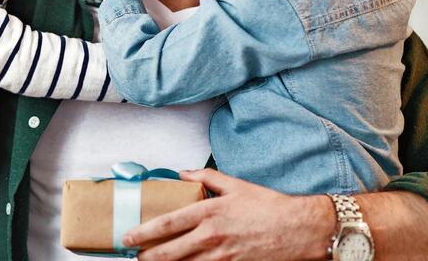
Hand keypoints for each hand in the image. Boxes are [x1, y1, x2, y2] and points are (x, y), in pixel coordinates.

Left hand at [123, 169, 332, 260]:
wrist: (299, 228)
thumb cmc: (269, 206)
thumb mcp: (235, 185)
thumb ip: (205, 177)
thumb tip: (183, 173)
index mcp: (209, 212)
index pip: (167, 223)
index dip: (143, 233)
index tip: (128, 237)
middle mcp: (212, 236)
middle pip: (169, 252)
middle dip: (148, 257)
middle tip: (135, 257)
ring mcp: (223, 256)